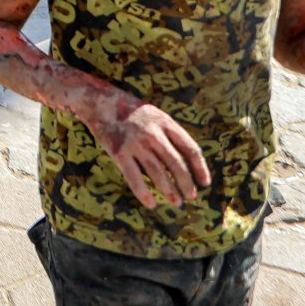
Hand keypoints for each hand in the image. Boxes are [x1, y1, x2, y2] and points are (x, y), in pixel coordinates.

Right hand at [86, 90, 211, 208]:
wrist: (99, 101)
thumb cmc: (130, 109)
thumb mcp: (155, 114)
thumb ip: (169, 132)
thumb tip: (184, 160)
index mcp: (165, 122)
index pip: (190, 148)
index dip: (200, 168)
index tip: (205, 183)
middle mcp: (153, 133)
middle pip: (176, 164)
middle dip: (186, 183)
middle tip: (190, 197)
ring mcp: (135, 143)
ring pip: (158, 173)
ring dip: (169, 190)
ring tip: (175, 202)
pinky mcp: (119, 152)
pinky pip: (134, 177)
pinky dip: (144, 193)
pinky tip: (151, 203)